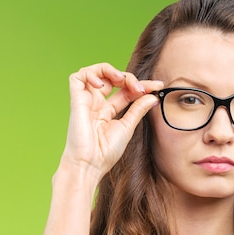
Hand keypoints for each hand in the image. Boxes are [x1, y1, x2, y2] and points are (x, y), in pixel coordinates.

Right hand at [61, 63, 162, 179]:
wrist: (89, 164)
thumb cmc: (105, 152)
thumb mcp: (127, 127)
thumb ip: (137, 110)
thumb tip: (152, 96)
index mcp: (107, 112)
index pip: (125, 91)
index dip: (141, 85)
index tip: (158, 86)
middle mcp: (95, 104)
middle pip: (112, 79)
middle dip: (128, 77)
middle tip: (140, 88)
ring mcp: (85, 101)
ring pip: (93, 72)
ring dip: (110, 70)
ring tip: (121, 80)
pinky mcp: (76, 100)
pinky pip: (77, 77)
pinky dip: (91, 74)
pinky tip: (102, 84)